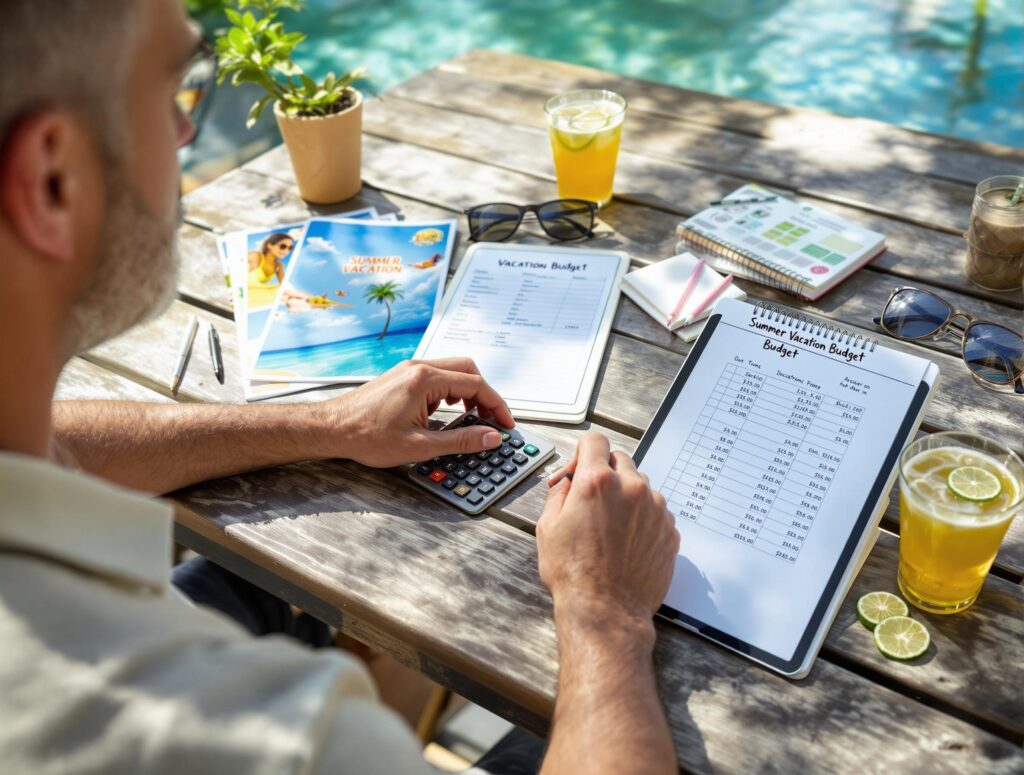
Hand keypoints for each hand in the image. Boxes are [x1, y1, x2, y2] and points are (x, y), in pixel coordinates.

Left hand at [317, 358, 515, 467]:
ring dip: (468, 391)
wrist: (332, 428)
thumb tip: (490, 437)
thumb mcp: (420, 446)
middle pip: (468, 370)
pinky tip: (448, 410)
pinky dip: (451, 390)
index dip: (497, 406)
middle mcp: (419, 368)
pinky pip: (438, 375)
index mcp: (425, 380)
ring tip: (472, 417)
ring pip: (453, 370)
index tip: (506, 423)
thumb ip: (461, 441)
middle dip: (485, 394)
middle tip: (492, 419)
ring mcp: (410, 369)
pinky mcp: (403, 376)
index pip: (476, 385)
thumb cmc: (366, 436)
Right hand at [536, 432, 678, 624]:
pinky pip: (655, 510)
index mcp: (597, 482)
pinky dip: (642, 518)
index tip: (579, 467)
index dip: (583, 452)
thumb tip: (567, 480)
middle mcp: (631, 488)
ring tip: (610, 527)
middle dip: (605, 473)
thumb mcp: (547, 527)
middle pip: (620, 459)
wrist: (606, 611)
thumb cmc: (574, 574)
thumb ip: (559, 492)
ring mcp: (655, 508)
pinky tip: (627, 541)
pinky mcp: (669, 529)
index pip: (595, 440)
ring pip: (640, 485)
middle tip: (592, 500)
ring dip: (626, 496)